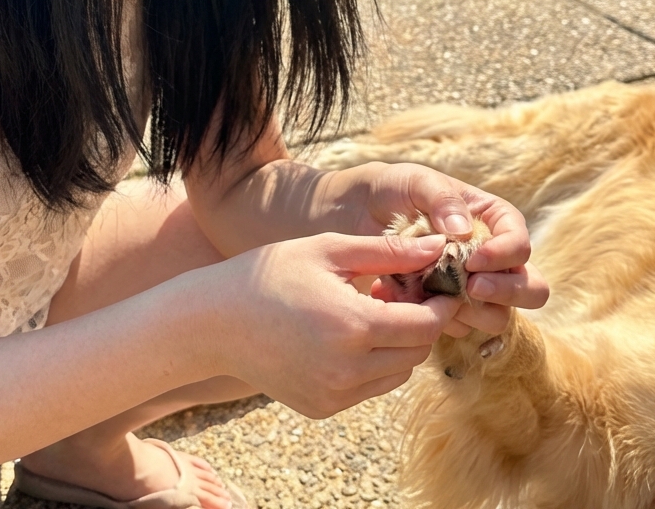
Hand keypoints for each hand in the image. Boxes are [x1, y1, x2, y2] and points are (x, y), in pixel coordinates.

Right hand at [205, 231, 459, 417]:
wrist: (213, 320)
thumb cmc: (270, 272)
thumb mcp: (330, 249)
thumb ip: (389, 251)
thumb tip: (439, 247)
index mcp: (354, 326)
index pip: (426, 325)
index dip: (441, 303)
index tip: (438, 282)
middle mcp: (348, 370)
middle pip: (417, 352)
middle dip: (421, 321)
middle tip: (402, 289)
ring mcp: (334, 395)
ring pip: (396, 374)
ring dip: (399, 343)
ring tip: (371, 307)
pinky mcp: (321, 408)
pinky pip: (368, 388)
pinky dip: (372, 363)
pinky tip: (347, 331)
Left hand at [354, 162, 549, 336]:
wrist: (359, 213)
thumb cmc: (395, 188)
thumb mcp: (417, 181)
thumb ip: (442, 199)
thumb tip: (464, 231)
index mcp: (492, 221)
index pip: (520, 244)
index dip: (506, 255)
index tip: (474, 259)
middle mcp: (491, 258)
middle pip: (529, 288)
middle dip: (508, 292)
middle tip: (472, 286)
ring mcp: (471, 286)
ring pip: (498, 315)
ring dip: (473, 312)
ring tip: (435, 296)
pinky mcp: (446, 308)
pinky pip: (457, 327)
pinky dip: (437, 320)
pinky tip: (403, 299)